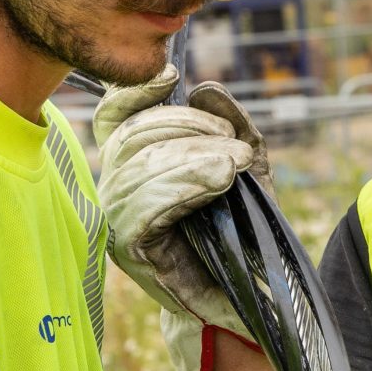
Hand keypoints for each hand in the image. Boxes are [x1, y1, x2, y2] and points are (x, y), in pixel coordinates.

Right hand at [94, 68, 266, 370]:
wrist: (255, 296)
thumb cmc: (246, 231)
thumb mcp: (247, 168)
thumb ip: (232, 126)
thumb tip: (208, 88)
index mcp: (136, 164)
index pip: (116, 117)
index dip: (135, 93)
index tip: (170, 75)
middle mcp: (117, 189)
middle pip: (134, 136)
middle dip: (187, 128)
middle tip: (234, 143)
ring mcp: (119, 220)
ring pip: (140, 168)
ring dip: (193, 156)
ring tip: (236, 163)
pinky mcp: (130, 250)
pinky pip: (145, 207)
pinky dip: (184, 185)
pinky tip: (219, 180)